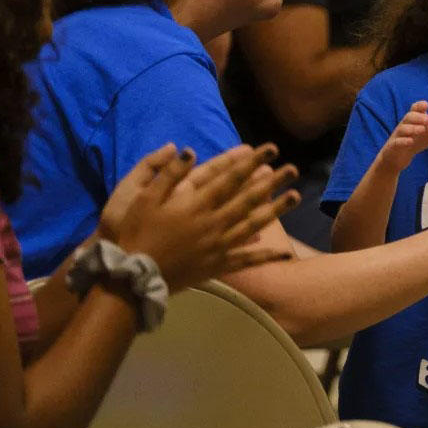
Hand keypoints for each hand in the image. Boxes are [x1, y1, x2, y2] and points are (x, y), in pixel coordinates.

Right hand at [113, 143, 300, 291]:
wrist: (131, 277)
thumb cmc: (135, 234)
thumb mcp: (143, 198)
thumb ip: (168, 174)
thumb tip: (189, 151)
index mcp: (196, 204)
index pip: (230, 177)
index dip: (251, 162)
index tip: (270, 149)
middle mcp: (213, 223)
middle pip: (248, 198)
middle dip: (272, 182)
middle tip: (293, 168)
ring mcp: (218, 246)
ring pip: (253, 224)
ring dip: (276, 210)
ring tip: (296, 196)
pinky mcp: (217, 266)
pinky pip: (246, 260)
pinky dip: (265, 256)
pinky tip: (285, 253)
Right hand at [377, 101, 427, 173]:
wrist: (397, 157)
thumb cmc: (417, 140)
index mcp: (415, 120)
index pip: (415, 109)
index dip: (420, 106)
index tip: (427, 105)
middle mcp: (406, 125)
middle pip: (409, 117)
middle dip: (418, 117)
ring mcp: (399, 136)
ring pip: (402, 129)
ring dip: (412, 128)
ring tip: (422, 130)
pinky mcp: (394, 147)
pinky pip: (397, 143)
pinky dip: (403, 141)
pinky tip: (410, 142)